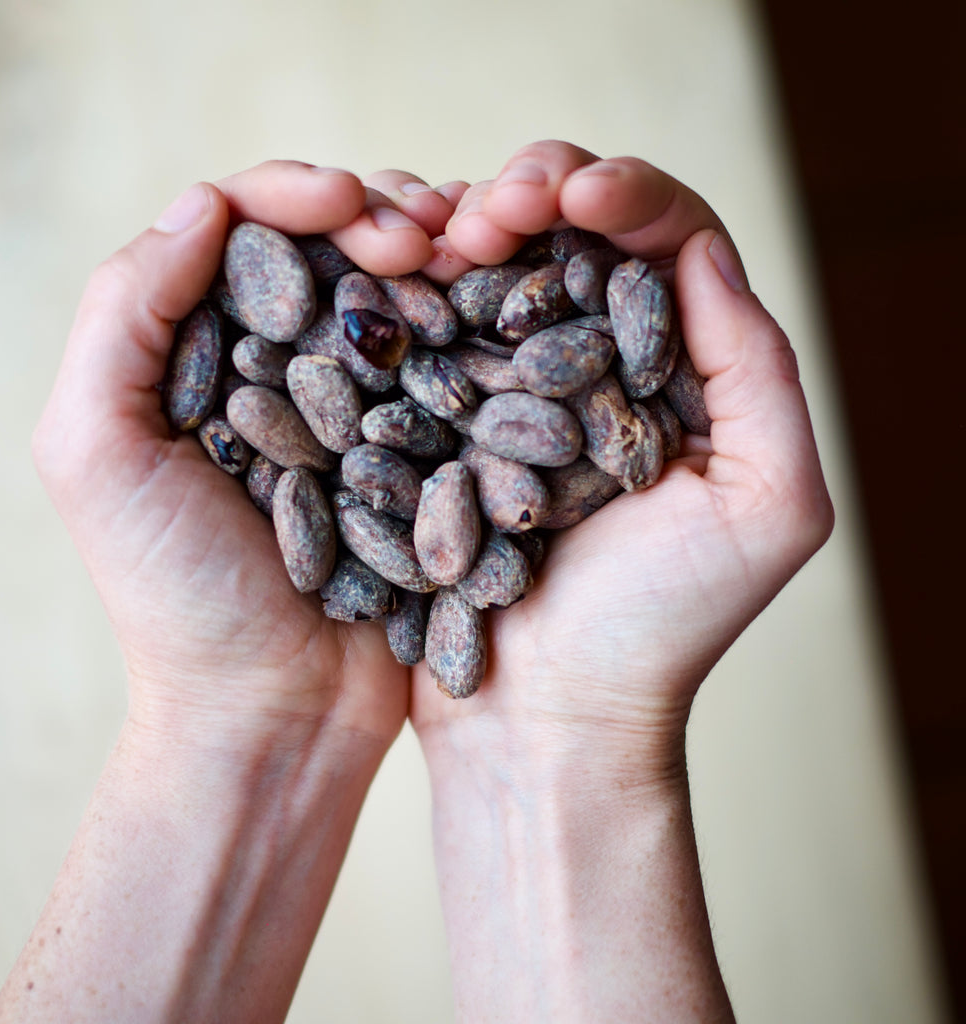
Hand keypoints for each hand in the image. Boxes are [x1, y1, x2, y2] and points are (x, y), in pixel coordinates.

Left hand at [0, 161, 464, 1023]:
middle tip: (426, 231)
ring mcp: (354, 410)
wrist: (278, 712)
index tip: (350, 205)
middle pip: (329, 253)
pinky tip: (501, 308)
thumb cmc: (178, 597)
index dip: (293, 196)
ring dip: (435, 259)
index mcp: (195, 355)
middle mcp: (276, 369)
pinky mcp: (416, 453)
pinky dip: (474, 329)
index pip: (241, 234)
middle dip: (377, 215)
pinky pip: (450, 369)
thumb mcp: (98, 454)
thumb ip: (125, 318)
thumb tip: (204, 204)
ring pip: (397, 299)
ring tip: (469, 249)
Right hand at [406, 141, 833, 1022]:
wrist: (543, 717)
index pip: (665, 245)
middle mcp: (599, 371)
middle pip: (573, 240)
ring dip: (469, 228)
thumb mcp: (767, 505)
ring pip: (496, 272)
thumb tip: (701, 253)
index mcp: (681, 377)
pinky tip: (397, 275)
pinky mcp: (443, 427)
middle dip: (536, 193)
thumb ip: (760, 373)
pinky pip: (431, 335)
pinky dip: (415, 292)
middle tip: (491, 207)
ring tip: (441, 235)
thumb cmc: (661, 627)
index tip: (574, 195)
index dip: (625, 196)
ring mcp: (513, 395)